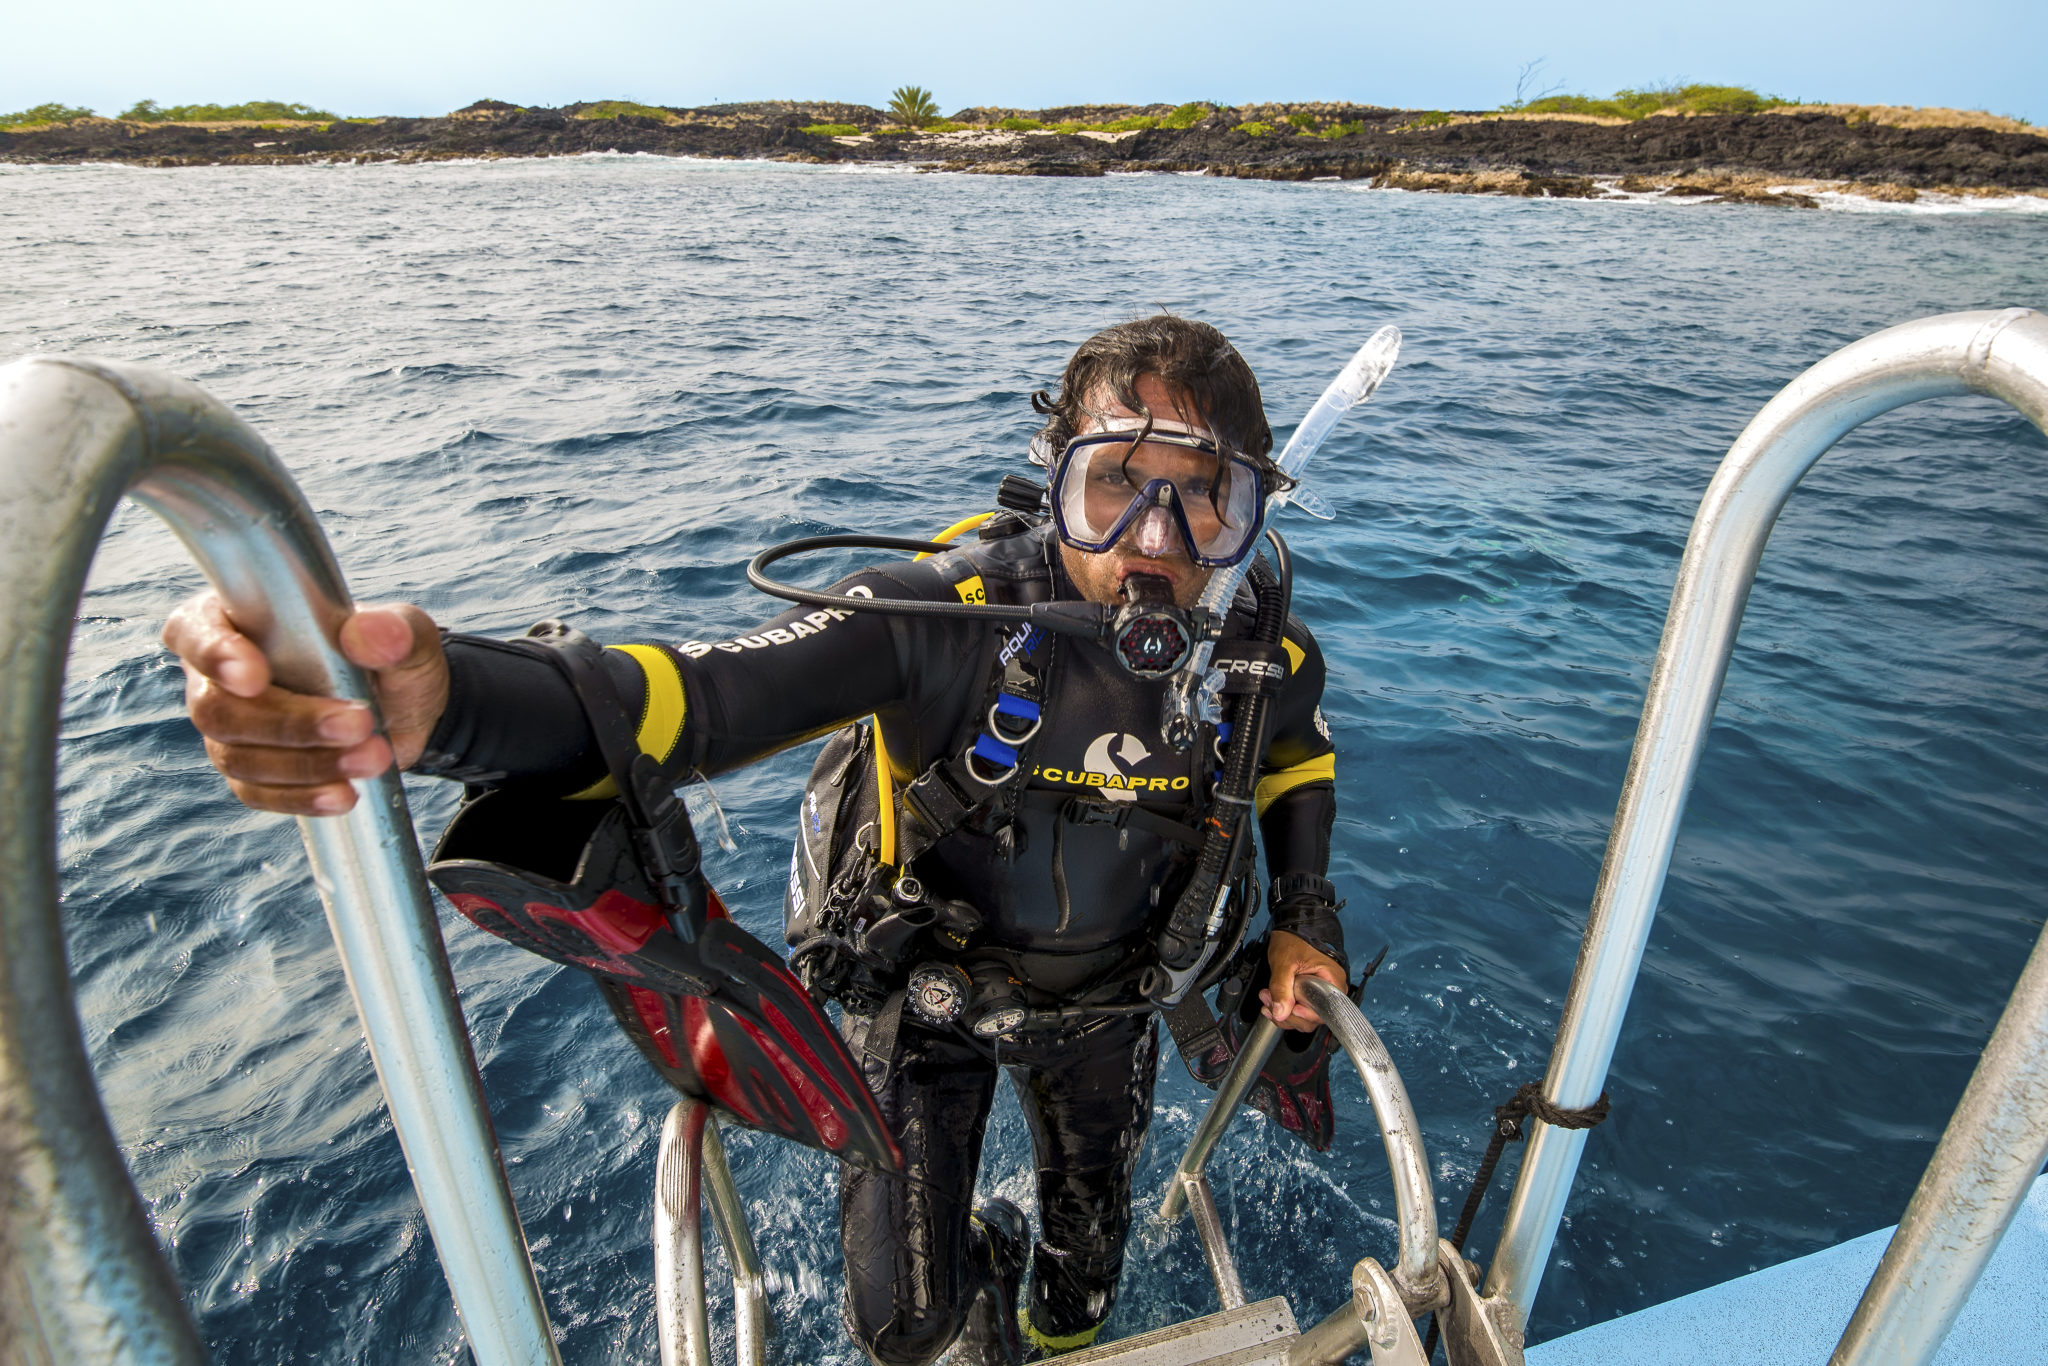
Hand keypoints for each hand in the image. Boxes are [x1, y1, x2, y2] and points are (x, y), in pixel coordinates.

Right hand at [162, 594, 448, 815]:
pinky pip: (257, 793)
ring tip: (373, 758)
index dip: (215, 655)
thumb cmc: (392, 657)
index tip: (255, 678)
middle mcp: (220, 676)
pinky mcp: (252, 772)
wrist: (408, 711)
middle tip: (358, 724)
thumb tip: (367, 634)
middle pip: (217, 709)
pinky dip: (302, 796)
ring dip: (306, 764)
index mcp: (238, 619)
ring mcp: (233, 728)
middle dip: (288, 723)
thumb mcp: (407, 636)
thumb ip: (394, 630)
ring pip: (237, 756)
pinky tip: (344, 794)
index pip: (195, 631)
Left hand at [1260, 930, 1345, 1032]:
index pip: (1325, 1011)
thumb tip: (1280, 1012)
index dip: (1306, 1014)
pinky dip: (1283, 1009)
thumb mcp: (1284, 963)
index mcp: (1333, 980)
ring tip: (1268, 997)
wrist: (1289, 931)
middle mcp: (1330, 990)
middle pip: (1313, 1018)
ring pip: (1304, 1018)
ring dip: (1282, 1012)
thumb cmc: (1293, 940)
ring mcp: (1320, 994)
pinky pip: (1299, 1011)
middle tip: (1270, 999)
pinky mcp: (1309, 996)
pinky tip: (1272, 1001)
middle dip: (1288, 1013)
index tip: (1291, 1009)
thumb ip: (1281, 988)